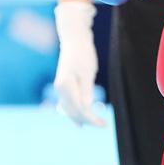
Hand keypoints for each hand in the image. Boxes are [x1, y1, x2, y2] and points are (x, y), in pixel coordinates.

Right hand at [54, 2, 105, 125]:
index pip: (79, 109)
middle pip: (73, 111)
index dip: (91, 119)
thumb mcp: (88, 72)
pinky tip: (79, 119)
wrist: (74, 39)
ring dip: (80, 117)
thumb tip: (86, 109)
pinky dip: (74, 111)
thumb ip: (87, 92)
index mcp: (66, 86)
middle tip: (102, 125)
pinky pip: (67, 103)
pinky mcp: (63, 85)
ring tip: (91, 125)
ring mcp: (60, 87)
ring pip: (69, 108)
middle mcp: (60, 89)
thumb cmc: (83, 53)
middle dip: (87, 120)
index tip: (104, 124)